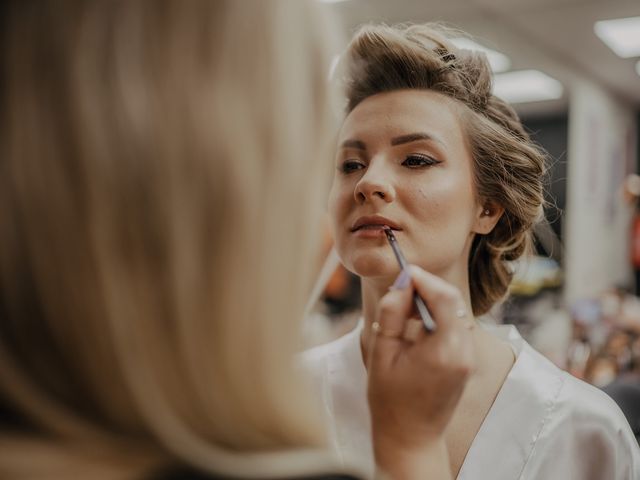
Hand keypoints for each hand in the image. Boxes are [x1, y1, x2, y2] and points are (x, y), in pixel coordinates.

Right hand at [366, 265, 475, 478]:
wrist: (410, 437)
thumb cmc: (389, 400)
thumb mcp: (382, 352)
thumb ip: (392, 313)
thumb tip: (402, 283)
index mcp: (443, 350)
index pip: (443, 297)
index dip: (424, 278)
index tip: (404, 271)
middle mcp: (462, 352)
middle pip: (453, 301)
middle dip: (428, 287)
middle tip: (402, 289)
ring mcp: (467, 357)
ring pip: (456, 311)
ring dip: (432, 301)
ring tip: (405, 310)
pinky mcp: (465, 361)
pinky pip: (456, 326)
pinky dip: (438, 316)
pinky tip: (417, 324)